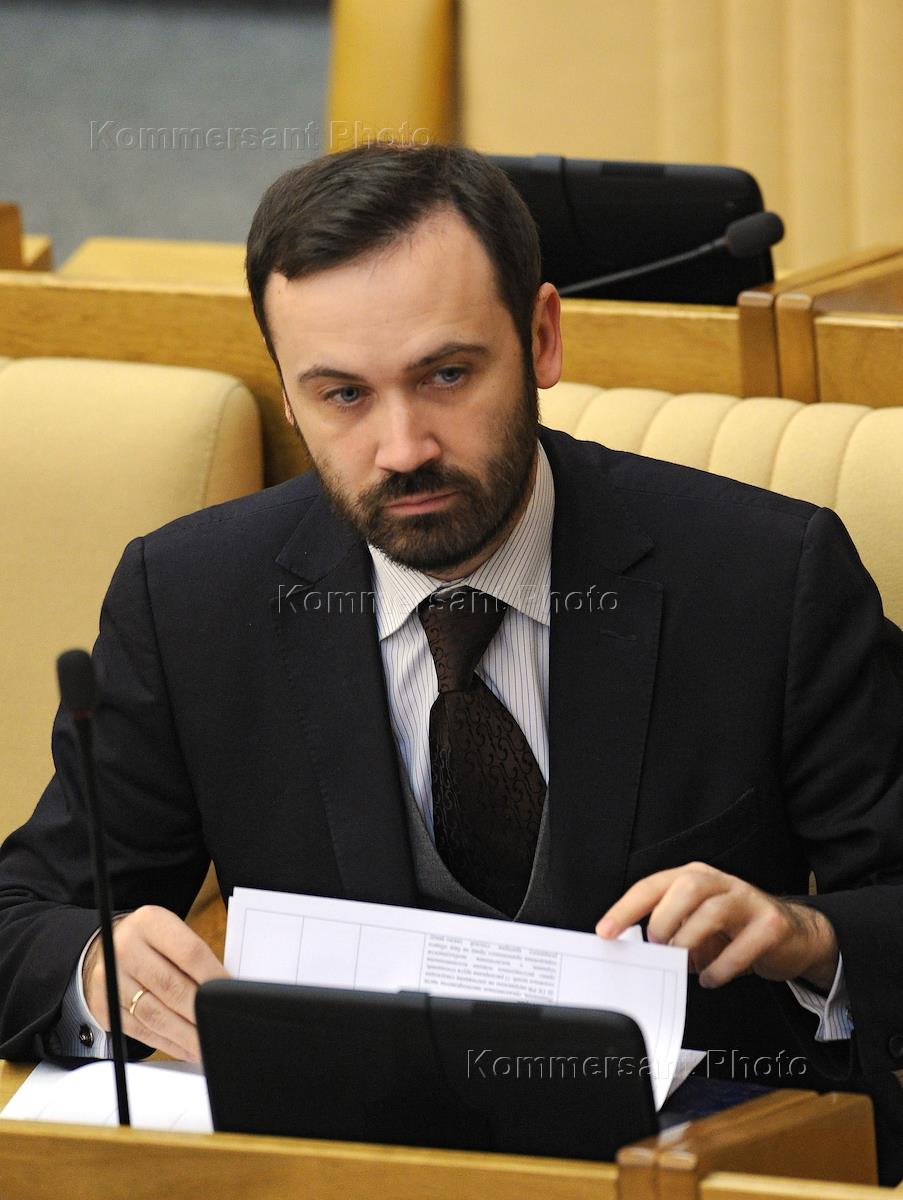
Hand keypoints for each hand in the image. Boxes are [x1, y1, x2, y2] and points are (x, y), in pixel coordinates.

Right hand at [83, 905, 228, 1060]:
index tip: (231, 996)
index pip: (190, 953)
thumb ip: (194, 956)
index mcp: (150, 922)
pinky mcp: (103, 1007)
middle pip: (172, 987)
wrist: (107, 945)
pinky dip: (166, 1042)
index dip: (214, 977)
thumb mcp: (171, 932)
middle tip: (220, 1025)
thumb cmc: (151, 941)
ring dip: (185, 1035)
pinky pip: (140, 1030)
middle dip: (200, 1012)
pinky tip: (184, 1048)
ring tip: (205, 1044)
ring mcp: (110, 979)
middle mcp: (125, 948)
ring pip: (155, 1014)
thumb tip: (226, 988)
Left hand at [596, 862, 838, 990]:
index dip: (626, 909)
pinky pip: (744, 944)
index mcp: (694, 878)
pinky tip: (710, 978)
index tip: (605, 932)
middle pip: (685, 887)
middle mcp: (720, 883)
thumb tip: (637, 952)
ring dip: (690, 940)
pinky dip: (722, 967)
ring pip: (713, 910)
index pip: (652, 886)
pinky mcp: (772, 924)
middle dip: (663, 919)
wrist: (793, 935)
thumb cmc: (734, 931)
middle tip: (657, 945)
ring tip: (683, 962)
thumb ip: (670, 933)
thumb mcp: (696, 928)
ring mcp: (748, 900)